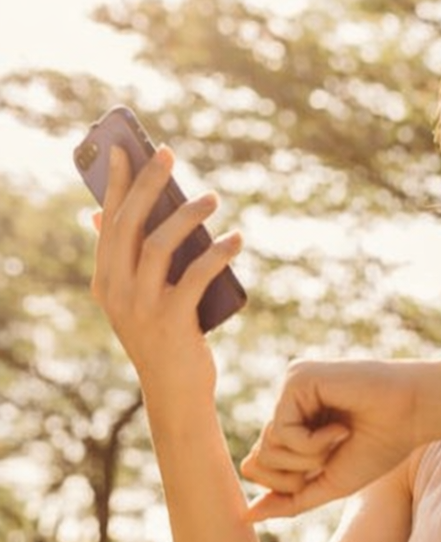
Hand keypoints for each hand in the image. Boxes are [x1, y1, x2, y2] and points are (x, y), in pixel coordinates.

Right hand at [90, 145, 241, 403]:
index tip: (127, 149)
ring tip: (213, 198)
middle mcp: (116, 290)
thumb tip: (103, 216)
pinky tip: (236, 239)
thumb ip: (124, 261)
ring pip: (160, 244)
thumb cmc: (163, 339)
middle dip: (147, 184)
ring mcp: (142, 305)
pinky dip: (218, 253)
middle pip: (130, 224)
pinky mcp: (172, 320)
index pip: (108, 221)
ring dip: (188, 215)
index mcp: (104, 280)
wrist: (176, 392)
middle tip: (169, 155)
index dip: (115, 183)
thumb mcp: (135, 300)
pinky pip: (197, 275)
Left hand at [241, 357, 440, 520]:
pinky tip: (340, 428)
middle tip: (334, 455)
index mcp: (297, 422)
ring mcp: (292, 387)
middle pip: (260, 457)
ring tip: (341, 438)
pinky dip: (312, 442)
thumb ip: (289, 500)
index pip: (260, 463)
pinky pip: (281, 429)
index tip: (327, 466)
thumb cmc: (382, 446)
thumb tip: (244, 516)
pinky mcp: (297, 378)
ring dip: (309, 456)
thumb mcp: (331, 483)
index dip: (288, 481)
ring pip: (269, 445)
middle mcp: (289, 402)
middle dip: (298, 472)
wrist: (414, 415)